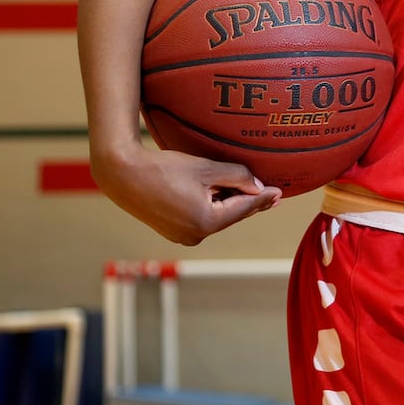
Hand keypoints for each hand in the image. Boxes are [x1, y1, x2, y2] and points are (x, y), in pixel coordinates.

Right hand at [92, 144, 281, 245]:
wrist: (124, 175)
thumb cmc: (165, 168)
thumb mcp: (207, 168)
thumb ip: (238, 177)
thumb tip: (258, 186)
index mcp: (206, 221)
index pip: (244, 208)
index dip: (263, 198)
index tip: (280, 193)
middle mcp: (195, 235)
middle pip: (231, 215)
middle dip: (251, 203)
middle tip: (273, 195)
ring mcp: (182, 236)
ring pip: (217, 217)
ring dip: (231, 203)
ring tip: (252, 192)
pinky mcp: (172, 231)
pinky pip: (202, 218)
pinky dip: (214, 207)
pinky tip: (224, 196)